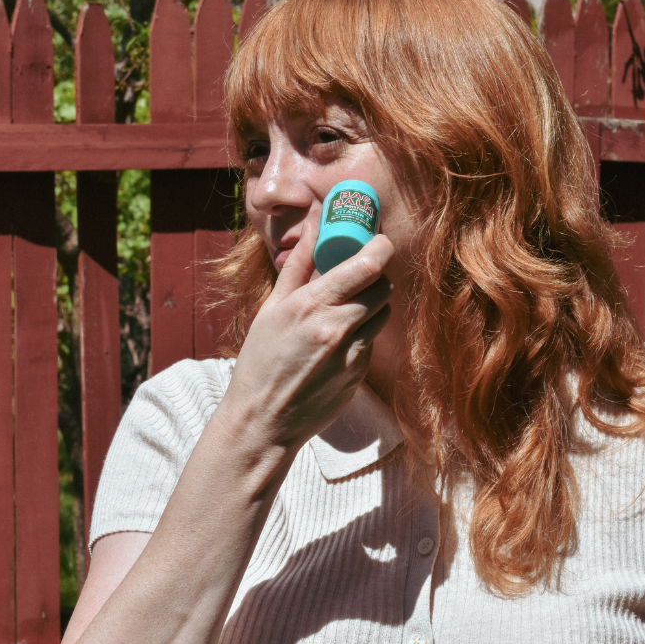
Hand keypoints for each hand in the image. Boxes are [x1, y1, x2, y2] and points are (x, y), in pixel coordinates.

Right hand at [216, 217, 393, 459]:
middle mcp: (338, 327)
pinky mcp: (360, 374)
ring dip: (373, 303)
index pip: (367, 265)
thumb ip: (299, 263)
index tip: (376, 241)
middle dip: (376, 274)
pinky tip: (338, 341)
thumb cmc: (261, 359)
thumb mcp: (272, 307)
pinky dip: (363, 333)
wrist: (264, 420)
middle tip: (360, 274)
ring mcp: (353, 353)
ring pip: (384, 313)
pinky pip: (373, 341)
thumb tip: (315, 223)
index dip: (380, 247)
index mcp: (312, 304)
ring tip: (347, 308)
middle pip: (383, 286)